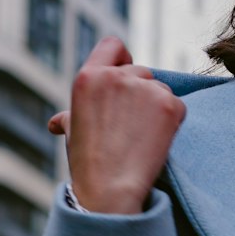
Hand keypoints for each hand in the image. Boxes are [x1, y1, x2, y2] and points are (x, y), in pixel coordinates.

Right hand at [48, 37, 186, 213]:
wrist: (110, 189)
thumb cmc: (87, 163)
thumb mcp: (73, 131)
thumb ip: (70, 116)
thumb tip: (57, 123)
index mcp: (88, 77)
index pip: (113, 46)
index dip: (121, 59)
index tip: (124, 76)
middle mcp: (117, 76)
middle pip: (141, 71)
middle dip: (140, 93)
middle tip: (132, 124)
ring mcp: (145, 89)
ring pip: (160, 88)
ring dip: (156, 107)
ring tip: (140, 136)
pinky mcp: (170, 104)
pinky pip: (177, 104)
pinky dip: (172, 120)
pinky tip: (155, 140)